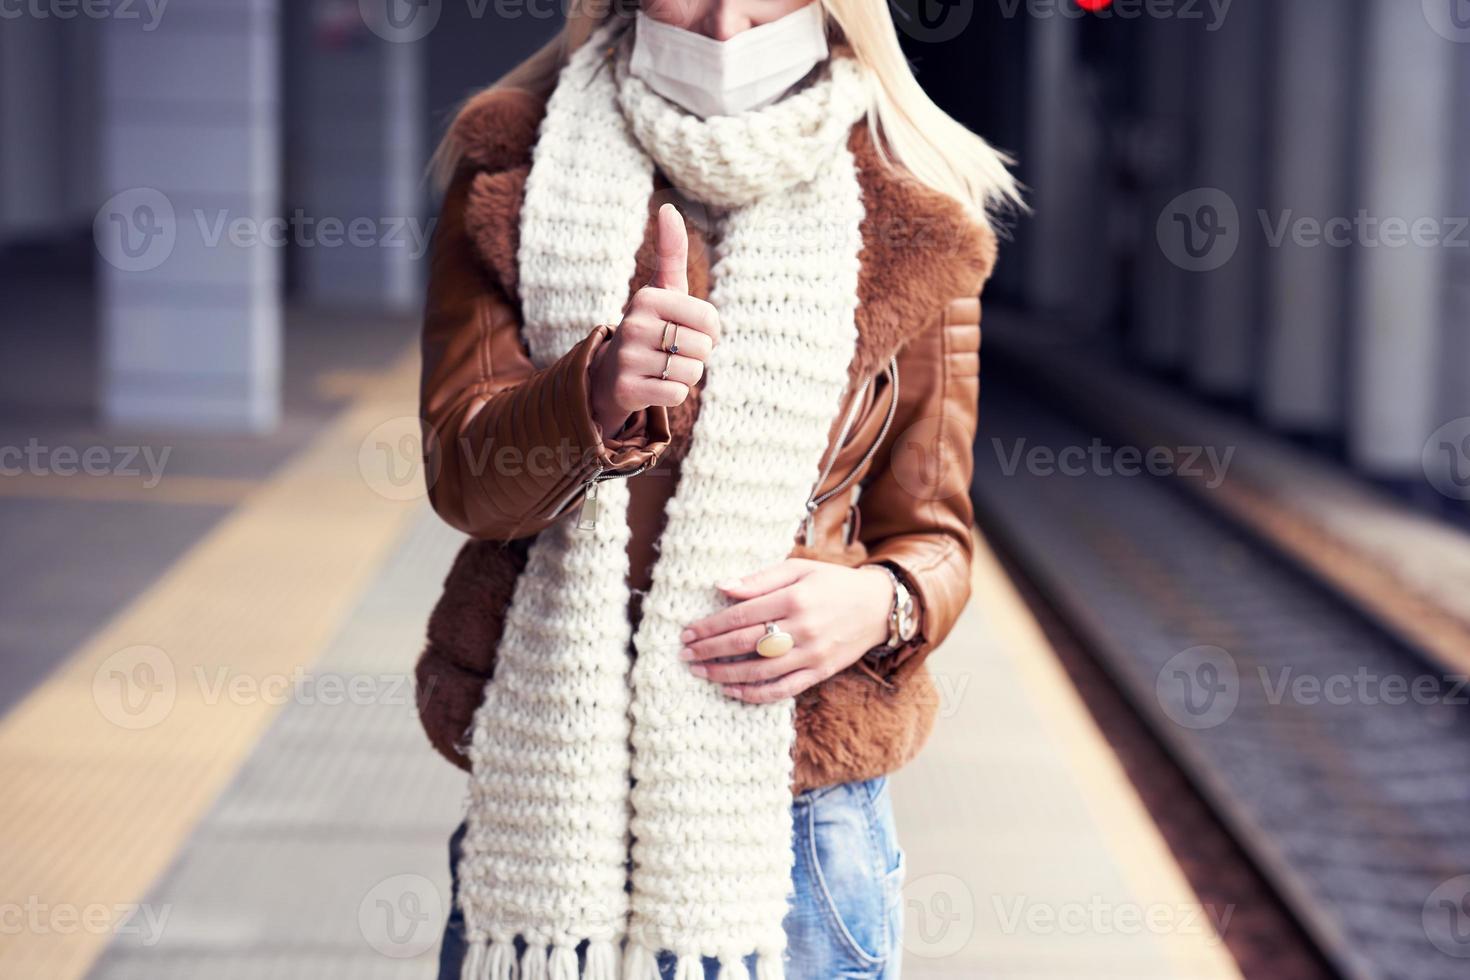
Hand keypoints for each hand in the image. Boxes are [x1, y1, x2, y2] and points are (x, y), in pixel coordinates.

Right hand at [588, 204, 720, 436]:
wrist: (609, 373)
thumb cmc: (649, 327)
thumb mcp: (662, 289)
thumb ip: (671, 251)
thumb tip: (669, 207)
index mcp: (647, 297)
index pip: (710, 319)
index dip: (711, 332)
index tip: (690, 331)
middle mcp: (633, 324)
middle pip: (703, 348)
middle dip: (696, 355)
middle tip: (672, 351)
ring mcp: (628, 358)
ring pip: (692, 373)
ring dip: (685, 375)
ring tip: (662, 367)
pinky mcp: (626, 389)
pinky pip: (677, 395)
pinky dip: (673, 394)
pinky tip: (654, 384)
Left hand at [678, 559, 895, 703]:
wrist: (879, 607)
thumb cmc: (833, 583)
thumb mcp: (799, 569)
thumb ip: (760, 579)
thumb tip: (722, 586)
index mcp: (794, 598)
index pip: (741, 615)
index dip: (710, 626)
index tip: (687, 632)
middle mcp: (802, 628)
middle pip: (744, 644)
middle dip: (709, 650)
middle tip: (685, 654)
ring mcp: (812, 654)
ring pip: (759, 671)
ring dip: (724, 674)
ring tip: (700, 672)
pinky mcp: (819, 673)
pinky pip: (782, 689)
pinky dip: (754, 693)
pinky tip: (732, 690)